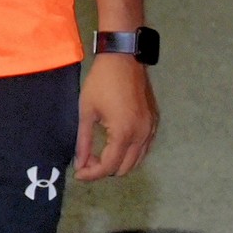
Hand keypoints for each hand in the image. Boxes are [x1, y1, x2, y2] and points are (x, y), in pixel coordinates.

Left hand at [73, 54, 156, 181]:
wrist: (124, 57)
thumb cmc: (101, 81)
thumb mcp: (87, 111)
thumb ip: (84, 141)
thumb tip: (80, 164)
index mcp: (124, 133)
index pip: (108, 167)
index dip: (92, 174)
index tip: (78, 173)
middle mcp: (141, 135)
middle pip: (124, 168)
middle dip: (104, 169)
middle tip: (88, 160)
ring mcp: (151, 129)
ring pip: (137, 160)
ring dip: (118, 162)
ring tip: (100, 152)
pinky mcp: (154, 121)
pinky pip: (144, 148)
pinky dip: (131, 152)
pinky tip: (116, 143)